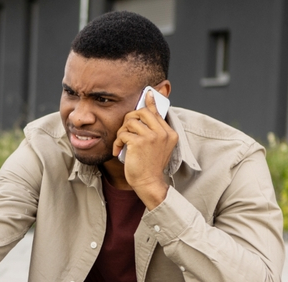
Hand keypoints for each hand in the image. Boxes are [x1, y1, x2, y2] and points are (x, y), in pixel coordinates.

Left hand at [112, 90, 177, 208]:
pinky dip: (117, 142)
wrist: (149, 183)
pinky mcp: (139, 142)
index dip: (150, 103)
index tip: (147, 93)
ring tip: (122, 144)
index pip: (157, 113)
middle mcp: (163, 133)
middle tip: (125, 131)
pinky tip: (118, 151)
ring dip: (121, 132)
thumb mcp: (158, 147)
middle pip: (142, 112)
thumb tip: (149, 115)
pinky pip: (123, 134)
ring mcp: (152, 137)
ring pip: (130, 122)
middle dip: (129, 119)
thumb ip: (155, 132)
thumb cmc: (150, 167)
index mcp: (169, 133)